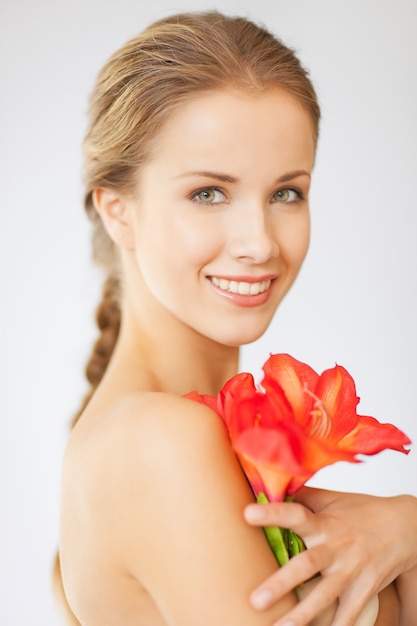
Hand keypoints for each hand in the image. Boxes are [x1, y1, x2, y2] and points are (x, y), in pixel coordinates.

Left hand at [244, 487, 416, 625]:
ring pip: (324, 596)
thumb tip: (270, 489)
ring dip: (302, 615)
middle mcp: (336, 548)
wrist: (404, 526)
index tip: (247, 513)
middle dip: (281, 583)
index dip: (272, 513)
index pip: (295, 515)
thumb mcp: (332, 498)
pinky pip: (348, 615)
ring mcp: (351, 572)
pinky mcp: (364, 590)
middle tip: (255, 600)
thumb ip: (302, 497)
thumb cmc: (360, 510)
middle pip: (306, 565)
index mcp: (324, 523)